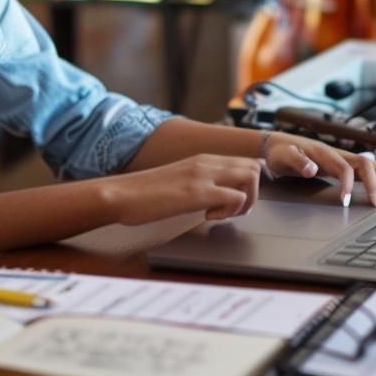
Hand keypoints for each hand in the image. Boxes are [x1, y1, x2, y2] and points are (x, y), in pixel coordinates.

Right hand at [104, 154, 261, 224]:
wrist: (121, 194)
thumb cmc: (145, 193)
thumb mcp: (179, 180)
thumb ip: (199, 182)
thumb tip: (215, 197)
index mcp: (203, 159)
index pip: (245, 161)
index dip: (247, 184)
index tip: (232, 200)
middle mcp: (207, 162)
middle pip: (254, 167)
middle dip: (252, 193)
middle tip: (231, 210)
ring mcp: (203, 175)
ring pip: (251, 178)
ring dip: (244, 201)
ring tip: (221, 213)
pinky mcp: (197, 192)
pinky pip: (235, 198)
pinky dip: (230, 211)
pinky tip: (208, 216)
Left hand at [262, 132, 375, 208]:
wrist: (277, 145)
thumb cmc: (280, 153)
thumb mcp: (282, 157)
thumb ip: (296, 162)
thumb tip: (312, 169)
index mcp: (324, 153)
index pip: (344, 168)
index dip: (348, 185)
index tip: (345, 202)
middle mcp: (336, 154)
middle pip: (366, 163)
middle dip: (374, 183)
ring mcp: (341, 158)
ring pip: (369, 165)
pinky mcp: (341, 164)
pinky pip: (364, 170)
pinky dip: (374, 180)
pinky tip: (375, 193)